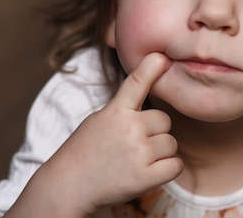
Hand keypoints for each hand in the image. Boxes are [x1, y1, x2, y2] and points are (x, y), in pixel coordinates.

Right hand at [31, 53, 183, 215]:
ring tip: (136, 160)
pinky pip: (175, 165)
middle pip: (164, 121)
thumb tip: (151, 88)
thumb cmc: (85, 151)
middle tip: (134, 145)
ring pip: (171, 144)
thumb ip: (124, 107)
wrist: (67, 186)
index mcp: (115, 111)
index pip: (136, 82)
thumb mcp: (99, 120)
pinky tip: (150, 172)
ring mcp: (138, 152)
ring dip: (160, 153)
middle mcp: (129, 128)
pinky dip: (167, 169)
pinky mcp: (145, 177)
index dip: (151, 67)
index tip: (162, 57)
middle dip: (155, 133)